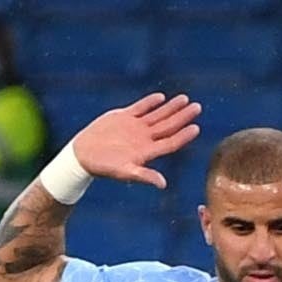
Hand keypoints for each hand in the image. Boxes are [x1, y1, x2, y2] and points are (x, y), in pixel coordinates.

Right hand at [71, 93, 202, 189]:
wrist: (83, 154)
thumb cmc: (104, 167)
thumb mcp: (124, 172)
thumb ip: (144, 175)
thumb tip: (163, 184)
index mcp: (147, 152)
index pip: (171, 142)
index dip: (184, 136)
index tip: (197, 127)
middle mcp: (144, 139)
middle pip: (168, 126)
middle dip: (183, 116)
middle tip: (198, 107)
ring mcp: (135, 127)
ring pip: (157, 115)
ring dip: (171, 107)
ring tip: (185, 99)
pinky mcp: (123, 117)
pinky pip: (140, 108)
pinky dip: (150, 103)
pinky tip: (161, 98)